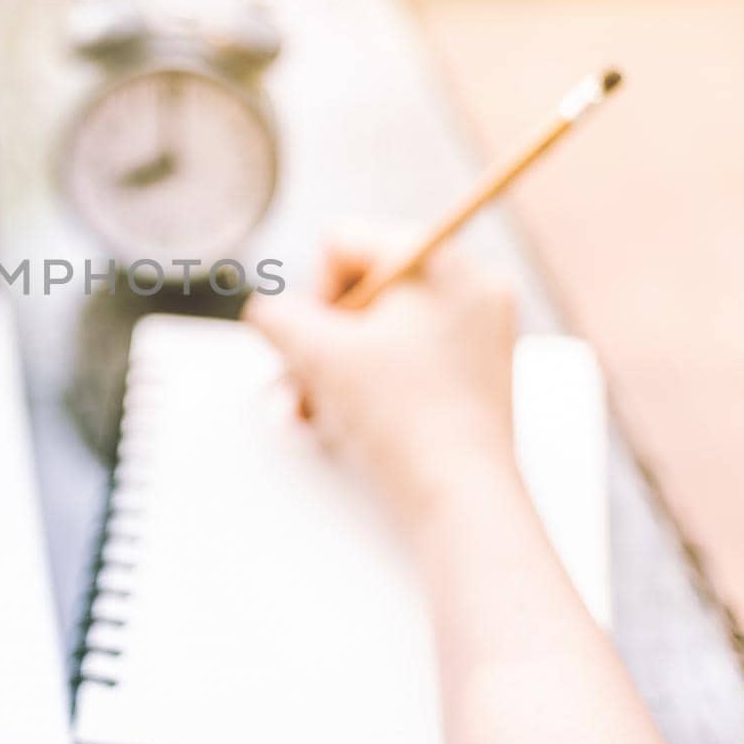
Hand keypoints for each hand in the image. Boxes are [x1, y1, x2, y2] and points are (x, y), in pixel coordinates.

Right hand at [243, 226, 517, 528]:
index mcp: (443, 263)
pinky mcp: (473, 376)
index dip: (314, 295)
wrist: (461, 500)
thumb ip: (277, 316)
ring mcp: (476, 333)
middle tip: (303, 386)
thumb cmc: (399, 418)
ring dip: (331, 369)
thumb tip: (267, 312)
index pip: (344, 243)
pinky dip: (365, 385)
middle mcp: (469, 287)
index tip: (321, 345)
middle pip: (359, 289)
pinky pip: (401, 360)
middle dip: (319, 341)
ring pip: (376, 331)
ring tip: (310, 416)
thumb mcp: (317, 354)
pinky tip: (342, 424)